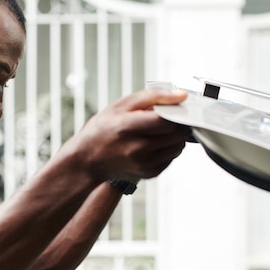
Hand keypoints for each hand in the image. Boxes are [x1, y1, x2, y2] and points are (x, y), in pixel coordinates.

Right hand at [69, 88, 189, 180]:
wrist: (87, 159)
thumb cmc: (104, 128)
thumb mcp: (123, 104)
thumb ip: (154, 96)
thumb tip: (182, 95)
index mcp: (127, 127)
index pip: (167, 120)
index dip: (176, 112)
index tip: (174, 108)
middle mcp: (137, 149)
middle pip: (177, 134)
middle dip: (178, 123)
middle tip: (168, 117)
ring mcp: (144, 164)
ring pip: (178, 146)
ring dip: (176, 136)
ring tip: (159, 131)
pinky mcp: (149, 173)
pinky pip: (172, 157)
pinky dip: (169, 148)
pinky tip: (154, 143)